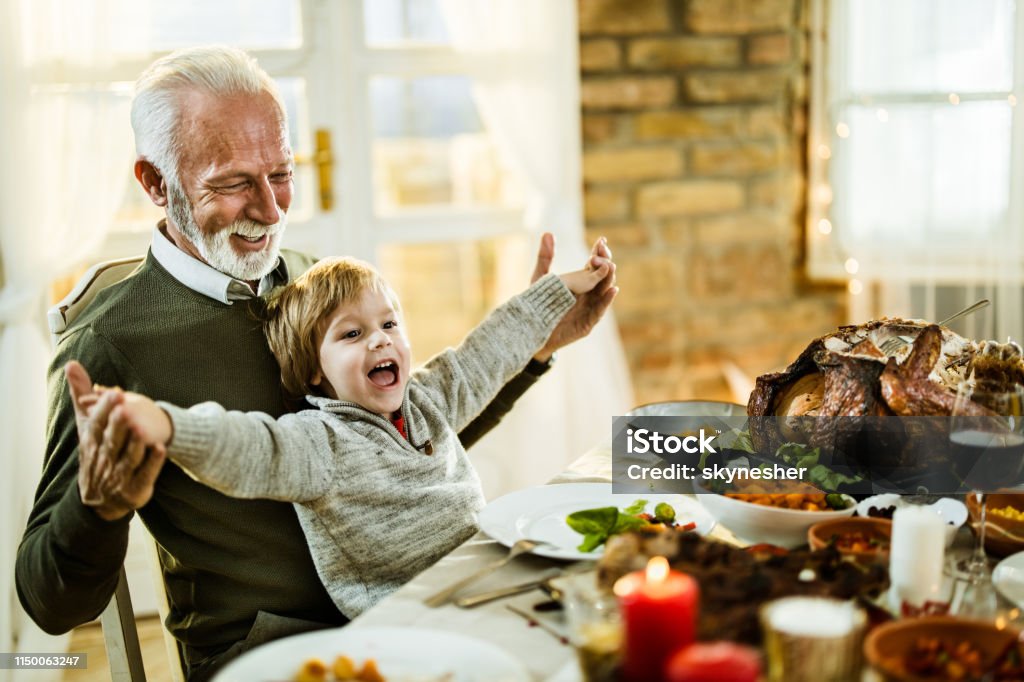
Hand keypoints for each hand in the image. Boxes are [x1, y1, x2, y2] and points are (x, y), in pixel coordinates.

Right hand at [66, 361, 166, 520]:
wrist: (100, 499)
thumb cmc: (95, 451)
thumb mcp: (86, 426)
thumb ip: (82, 395)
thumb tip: (70, 363)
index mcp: (92, 442)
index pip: (97, 424)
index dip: (106, 410)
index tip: (116, 393)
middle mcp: (104, 458)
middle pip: (111, 440)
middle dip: (118, 424)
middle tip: (126, 407)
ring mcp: (119, 475)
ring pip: (128, 457)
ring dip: (135, 443)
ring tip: (142, 428)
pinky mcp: (135, 487)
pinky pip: (145, 474)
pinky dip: (153, 462)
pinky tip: (161, 448)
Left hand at [531, 233, 617, 361]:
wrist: (530, 332)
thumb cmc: (537, 306)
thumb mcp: (540, 279)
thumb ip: (545, 258)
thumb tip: (548, 233)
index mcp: (580, 283)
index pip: (594, 265)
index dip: (600, 253)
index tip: (601, 240)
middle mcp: (588, 294)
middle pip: (603, 276)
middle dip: (605, 263)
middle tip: (601, 253)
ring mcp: (589, 308)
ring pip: (605, 291)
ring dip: (609, 278)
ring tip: (610, 266)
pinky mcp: (587, 323)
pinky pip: (600, 310)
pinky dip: (607, 300)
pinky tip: (612, 289)